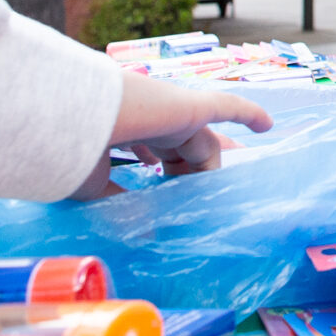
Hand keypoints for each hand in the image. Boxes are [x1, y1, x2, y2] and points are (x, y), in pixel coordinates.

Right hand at [70, 74, 272, 198]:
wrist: (66, 116)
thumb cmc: (69, 150)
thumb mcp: (93, 185)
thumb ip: (121, 202)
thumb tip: (143, 229)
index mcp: (121, 130)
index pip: (149, 147)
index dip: (157, 166)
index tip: (154, 182)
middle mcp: (149, 116)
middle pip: (181, 146)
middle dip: (186, 173)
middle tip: (188, 204)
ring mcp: (171, 109)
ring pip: (203, 141)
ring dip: (209, 166)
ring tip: (218, 191)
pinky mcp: (191, 106)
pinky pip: (228, 107)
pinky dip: (249, 114)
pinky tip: (268, 127)